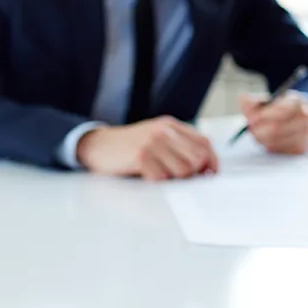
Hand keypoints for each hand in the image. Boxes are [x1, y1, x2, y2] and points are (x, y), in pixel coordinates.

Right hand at [75, 116, 218, 180]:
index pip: (204, 143)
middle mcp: (163, 131)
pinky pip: (163, 178)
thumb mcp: (154, 139)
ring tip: (158, 174)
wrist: (96, 145)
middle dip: (191, 173)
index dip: (211, 162)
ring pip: (184, 170)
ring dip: (173, 179)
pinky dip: (156, 182)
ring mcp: (152, 142)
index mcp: (169, 125)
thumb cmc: (126, 147)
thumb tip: (205, 169)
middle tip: (176, 177)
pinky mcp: (141, 156)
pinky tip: (145, 176)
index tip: (208, 175)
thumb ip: (178, 146)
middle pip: (198, 158)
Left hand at [238, 90, 307, 153]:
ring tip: (259, 133)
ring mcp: (306, 132)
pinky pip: (279, 150)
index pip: (280, 109)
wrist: (297, 120)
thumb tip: (242, 98)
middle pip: (276, 128)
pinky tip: (268, 140)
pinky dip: (269, 146)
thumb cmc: (277, 111)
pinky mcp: (301, 147)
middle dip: (259, 130)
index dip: (263, 115)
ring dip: (262, 139)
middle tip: (251, 128)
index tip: (251, 119)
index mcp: (295, 100)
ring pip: (276, 141)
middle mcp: (305, 116)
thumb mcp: (266, 101)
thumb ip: (251, 101)